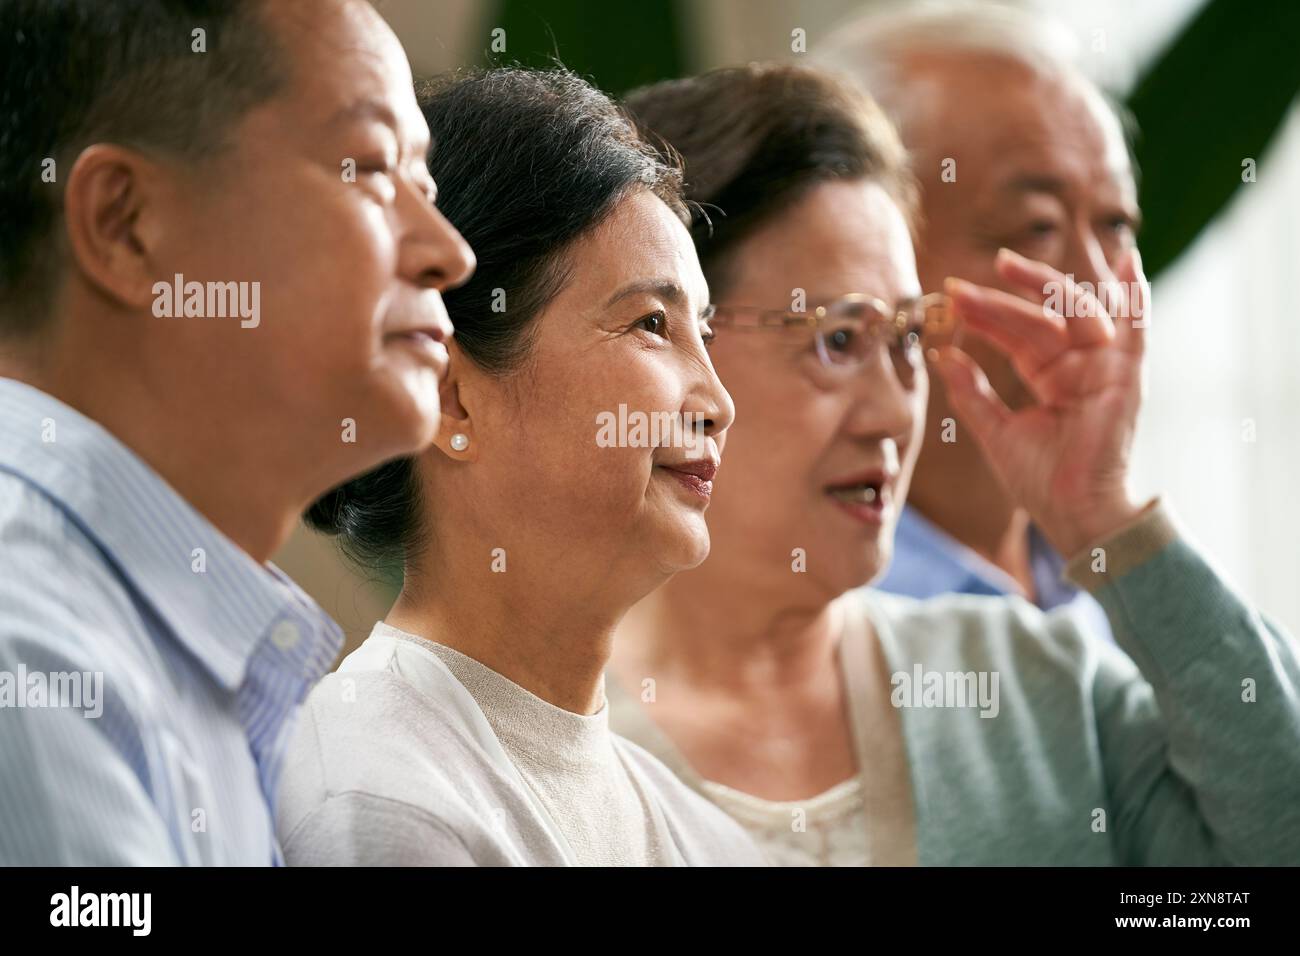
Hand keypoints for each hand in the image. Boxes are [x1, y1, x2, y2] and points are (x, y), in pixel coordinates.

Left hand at [935, 246, 1149, 557]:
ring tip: (1007, 264)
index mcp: (1048, 376)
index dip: (985, 316)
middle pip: (1039, 319)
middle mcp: (1076, 366)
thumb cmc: (1039, 480)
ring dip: (1042, 286)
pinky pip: (1136, 331)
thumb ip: (971, 391)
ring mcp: (1102, 369)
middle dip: (1000, 300)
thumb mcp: (995, 429)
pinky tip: (1131, 263)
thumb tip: (943, 354)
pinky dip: (1137, 298)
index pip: (1015, 335)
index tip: (950, 298)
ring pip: (1073, 314)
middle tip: (962, 287)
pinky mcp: (1125, 379)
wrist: (1072, 514)